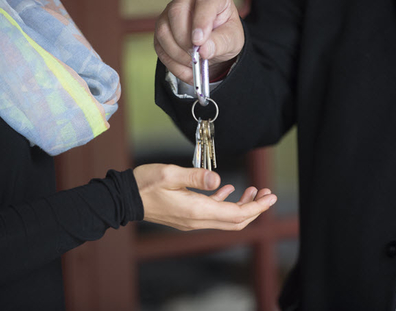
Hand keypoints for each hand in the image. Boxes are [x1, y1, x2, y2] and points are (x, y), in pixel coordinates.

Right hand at [133, 164, 275, 230]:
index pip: (235, 214)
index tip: (270, 196)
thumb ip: (195, 176)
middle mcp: (197, 220)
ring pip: (225, 218)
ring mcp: (192, 221)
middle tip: (267, 194)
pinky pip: (212, 213)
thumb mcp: (170, 174)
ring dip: (242, 207)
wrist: (125, 198)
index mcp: (196, 210)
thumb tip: (219, 180)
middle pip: (235, 221)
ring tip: (253, 191)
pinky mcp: (187, 217)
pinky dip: (225, 203)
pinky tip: (229, 190)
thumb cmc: (145, 183)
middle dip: (254, 209)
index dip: (256, 206)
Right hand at [154, 0, 244, 83]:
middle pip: (177, 12)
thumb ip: (221, 43)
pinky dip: (172, 62)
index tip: (199, 41)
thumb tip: (204, 50)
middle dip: (185, 40)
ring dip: (177, 53)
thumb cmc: (225, 34)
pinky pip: (159, 45)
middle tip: (196, 57)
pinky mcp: (162, 27)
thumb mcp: (232, 40)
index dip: (201, 21)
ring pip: (164, 30)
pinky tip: (186, 68)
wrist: (214, 43)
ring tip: (194, 64)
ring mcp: (171, 10)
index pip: (205, 0)